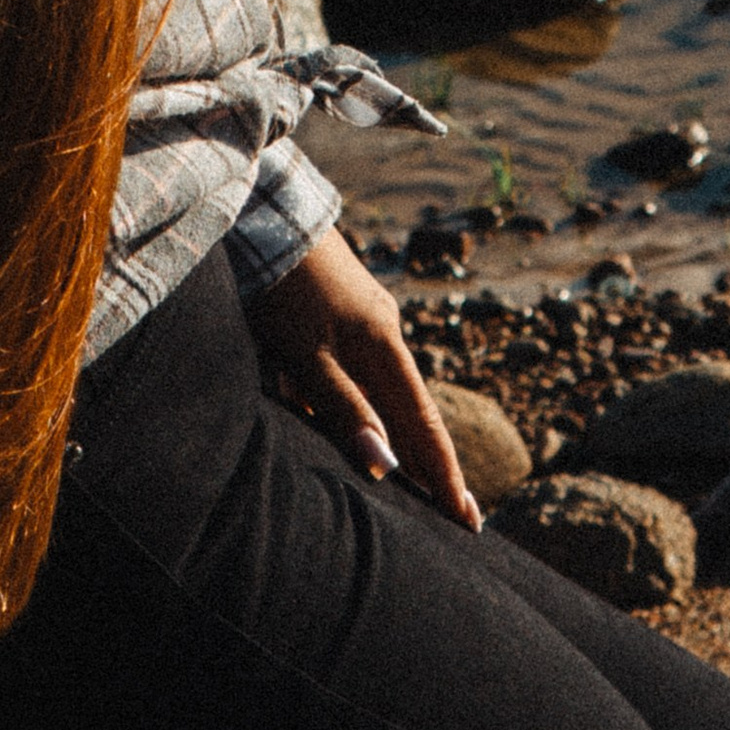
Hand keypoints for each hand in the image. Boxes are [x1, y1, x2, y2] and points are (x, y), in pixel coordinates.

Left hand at [251, 224, 481, 529]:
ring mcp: (364, 318)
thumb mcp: (306, 351)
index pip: (422, 425)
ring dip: (399, 436)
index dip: (443, 474)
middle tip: (456, 515)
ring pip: (385, 390)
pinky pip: (359, 368)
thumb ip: (341, 405)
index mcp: (383, 347)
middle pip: (412, 412)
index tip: (467, 519)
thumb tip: (383, 464)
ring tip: (415, 481)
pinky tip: (353, 418)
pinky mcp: (340, 309)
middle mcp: (383, 334)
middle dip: (431, 465)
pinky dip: (364, 402)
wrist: (263, 211)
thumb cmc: (281, 283)